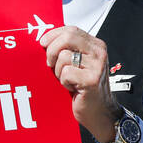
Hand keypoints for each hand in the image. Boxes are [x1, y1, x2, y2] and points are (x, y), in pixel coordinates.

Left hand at [39, 26, 121, 141]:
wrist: (100, 112)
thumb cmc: (85, 89)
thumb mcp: (79, 64)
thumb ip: (68, 50)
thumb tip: (45, 41)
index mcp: (96, 46)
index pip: (71, 29)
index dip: (53, 35)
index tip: (43, 43)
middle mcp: (99, 53)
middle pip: (68, 37)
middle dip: (52, 50)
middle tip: (50, 63)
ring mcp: (97, 66)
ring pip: (64, 56)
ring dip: (59, 71)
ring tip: (67, 80)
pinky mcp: (91, 80)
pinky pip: (66, 72)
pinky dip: (64, 82)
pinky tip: (72, 88)